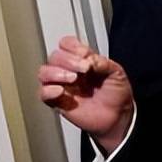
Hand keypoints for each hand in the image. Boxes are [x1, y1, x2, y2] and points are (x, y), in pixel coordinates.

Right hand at [38, 35, 134, 153]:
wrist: (118, 117)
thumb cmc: (116, 94)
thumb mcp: (116, 73)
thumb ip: (102, 63)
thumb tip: (88, 59)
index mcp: (82, 60)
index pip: (67, 44)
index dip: (72, 46)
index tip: (85, 54)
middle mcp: (69, 70)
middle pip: (55, 56)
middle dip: (68, 60)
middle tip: (84, 69)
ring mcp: (62, 86)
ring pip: (44, 72)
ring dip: (56, 72)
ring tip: (72, 79)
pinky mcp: (57, 102)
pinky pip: (43, 93)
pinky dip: (48, 90)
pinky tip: (60, 91)